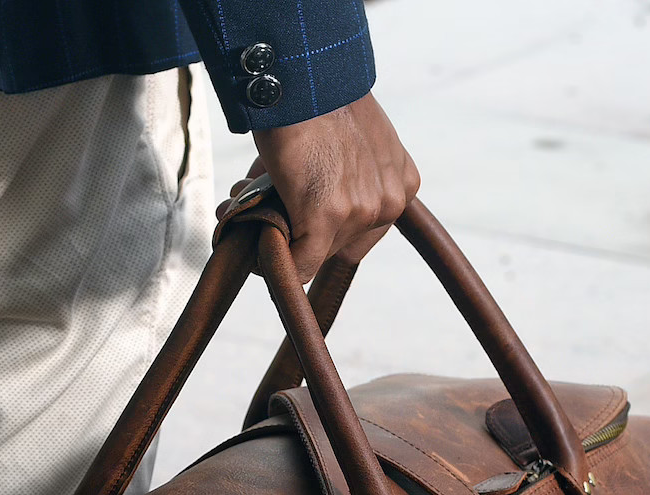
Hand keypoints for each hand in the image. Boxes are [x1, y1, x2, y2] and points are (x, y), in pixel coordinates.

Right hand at [244, 94, 418, 281]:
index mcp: (400, 185)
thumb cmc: (319, 100)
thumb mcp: (351, 139)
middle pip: (337, 245)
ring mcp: (361, 211)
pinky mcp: (328, 217)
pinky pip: (298, 264)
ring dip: (276, 234)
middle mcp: (389, 202)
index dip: (323, 227)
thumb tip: (297, 208)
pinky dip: (269, 260)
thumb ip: (341, 178)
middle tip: (264, 203)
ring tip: (249, 202)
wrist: (303, 75)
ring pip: (314, 252)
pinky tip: (249, 244)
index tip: (297, 218)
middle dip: (297, 228)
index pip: (361, 231)